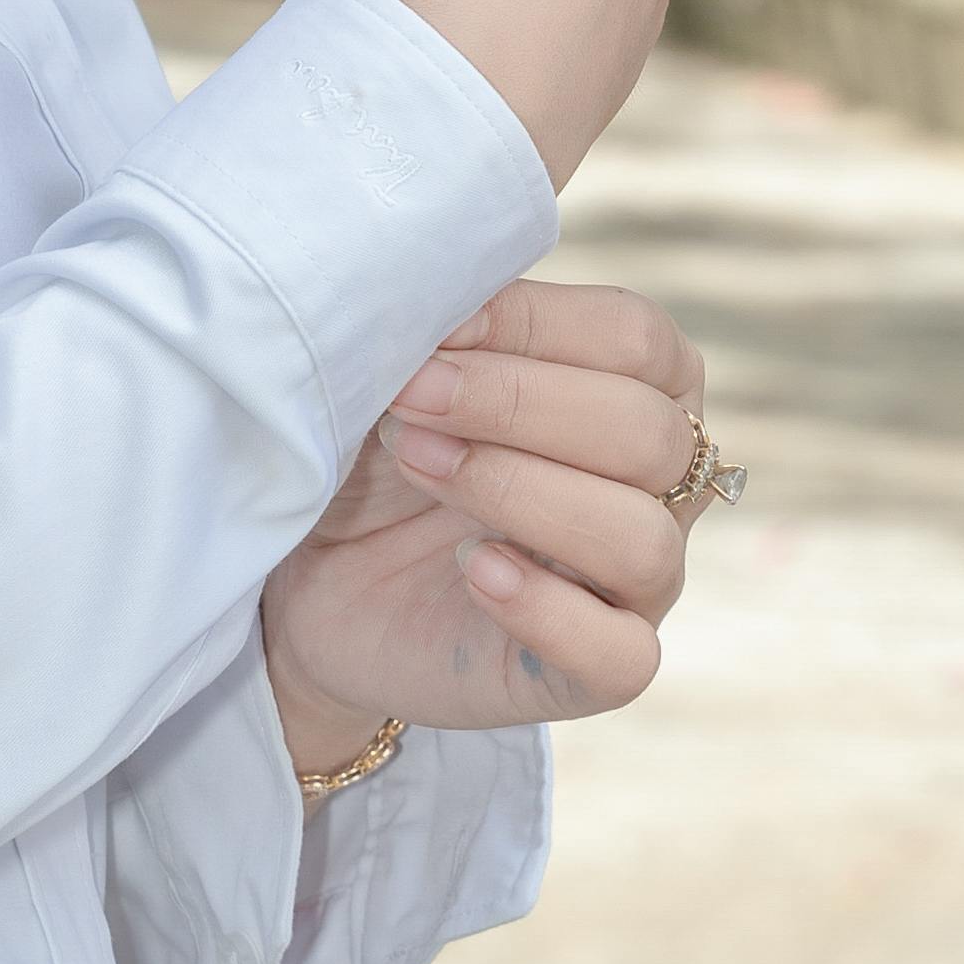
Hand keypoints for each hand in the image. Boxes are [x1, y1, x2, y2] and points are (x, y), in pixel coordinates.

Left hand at [260, 280, 716, 769]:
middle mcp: (658, 485)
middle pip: (648, 433)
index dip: (540, 326)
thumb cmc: (373, 454)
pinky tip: (472, 569)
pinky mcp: (592, 674)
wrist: (305, 579)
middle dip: (519, 406)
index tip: (438, 325)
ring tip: (423, 465)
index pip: (638, 340)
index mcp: (637, 390)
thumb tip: (453, 289)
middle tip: (409, 399)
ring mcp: (635, 584)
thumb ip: (452, 330)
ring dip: (523, 494)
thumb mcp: (404, 374)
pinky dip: (548, 608)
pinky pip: (621, 655)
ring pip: (643, 539)